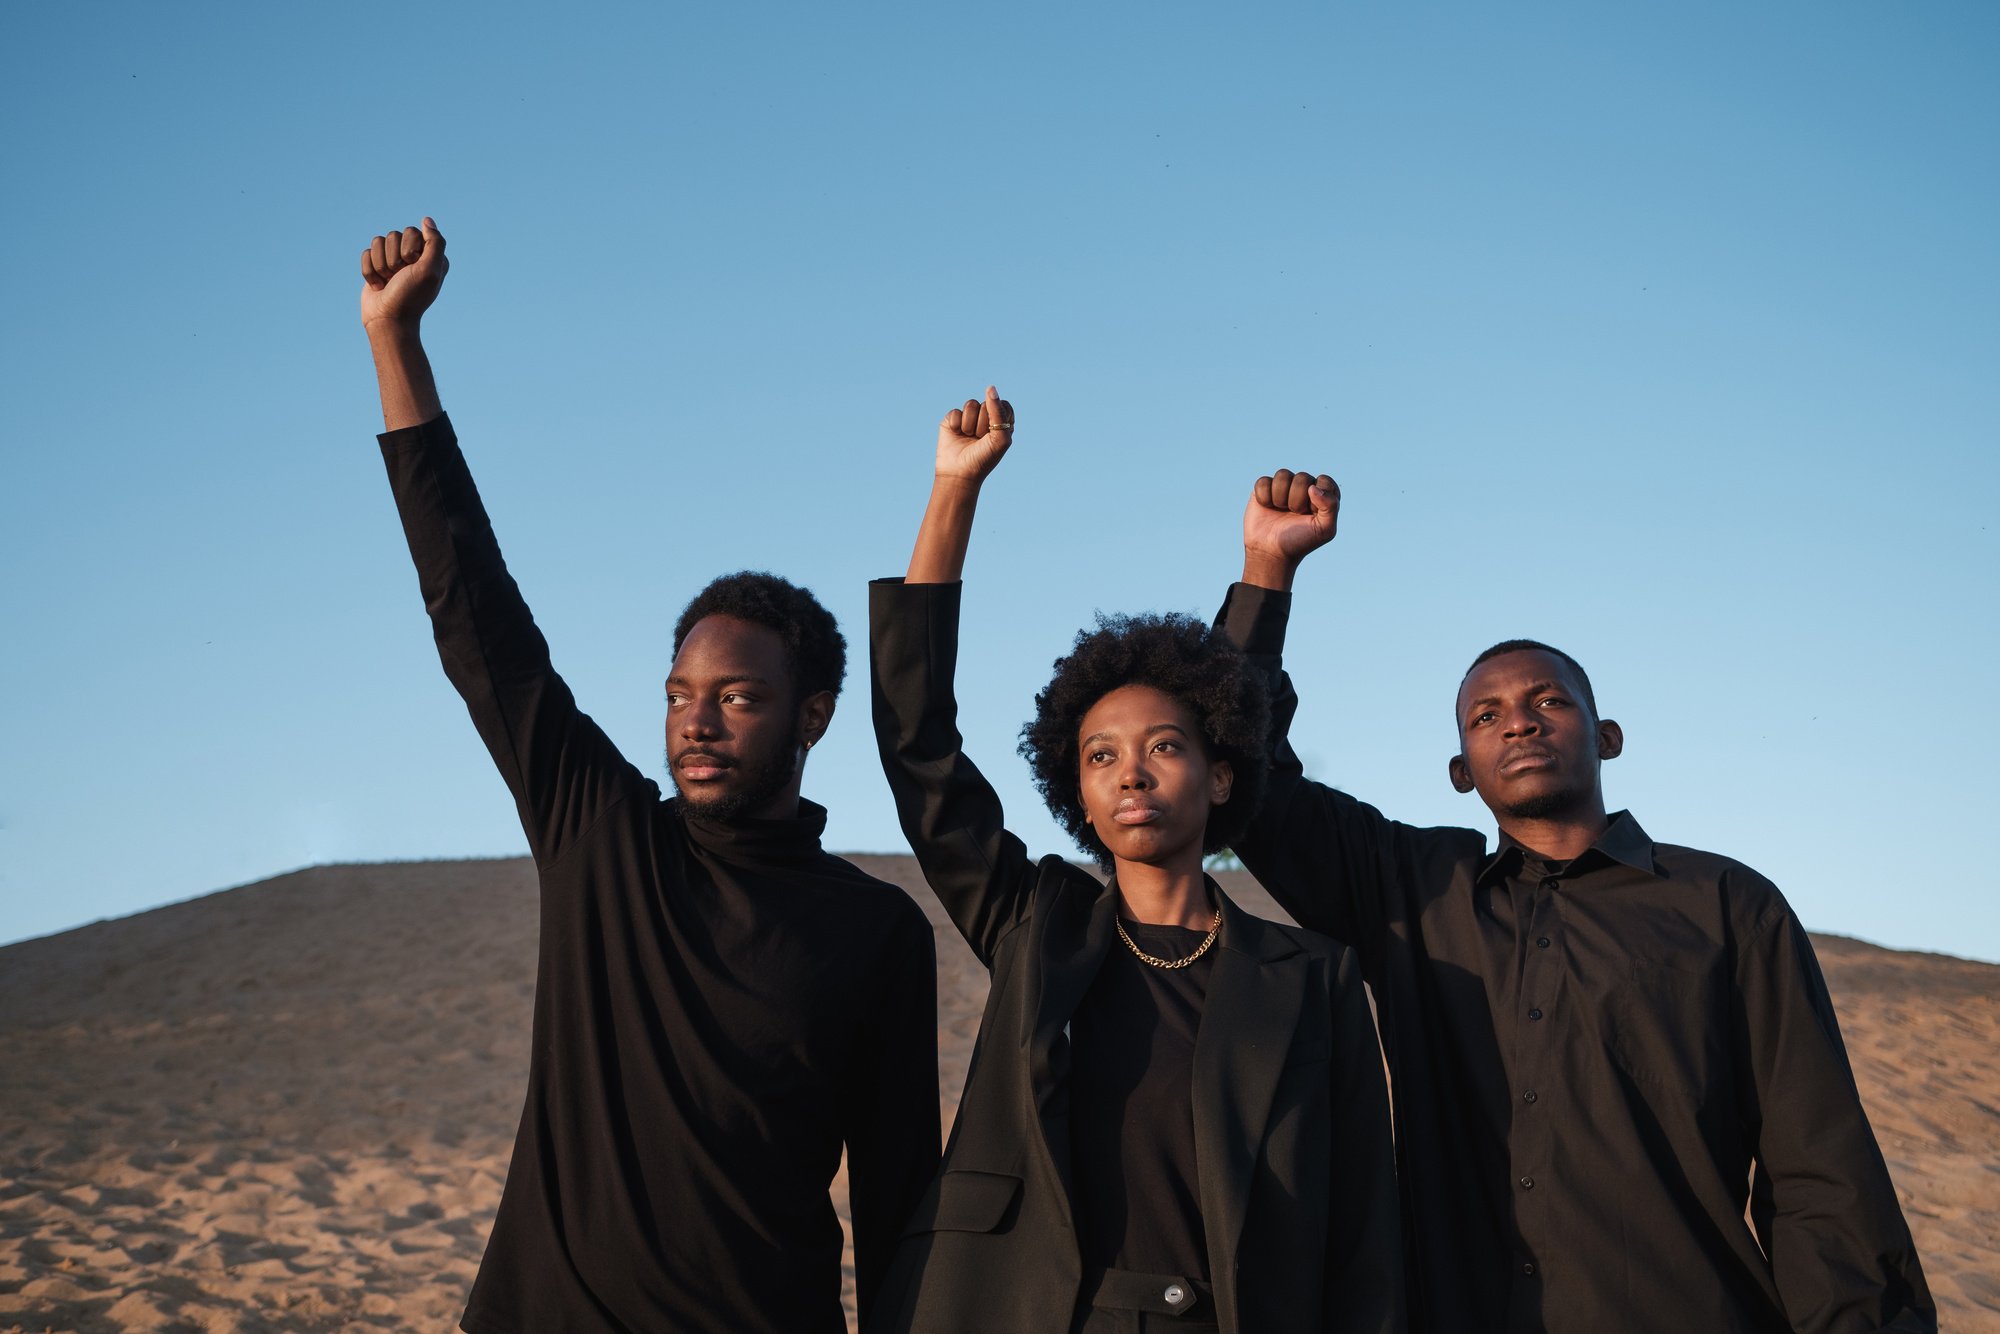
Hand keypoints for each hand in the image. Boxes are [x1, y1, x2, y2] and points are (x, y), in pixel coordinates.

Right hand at [361, 218, 447, 331]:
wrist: (388, 319)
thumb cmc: (411, 296)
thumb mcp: (430, 270)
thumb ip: (435, 242)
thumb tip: (426, 219)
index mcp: (430, 255)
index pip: (412, 232)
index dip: (409, 250)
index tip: (413, 268)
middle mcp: (413, 256)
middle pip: (393, 235)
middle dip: (393, 258)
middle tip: (399, 277)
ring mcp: (393, 260)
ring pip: (378, 242)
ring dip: (381, 265)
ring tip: (389, 282)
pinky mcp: (376, 266)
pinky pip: (366, 253)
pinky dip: (370, 271)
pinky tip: (378, 285)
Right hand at [934, 386, 1013, 484]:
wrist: (960, 474)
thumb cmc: (984, 459)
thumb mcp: (1000, 437)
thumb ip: (998, 411)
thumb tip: (990, 387)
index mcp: (1001, 422)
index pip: (1003, 404)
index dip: (998, 417)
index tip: (995, 433)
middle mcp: (985, 418)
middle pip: (986, 404)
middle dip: (983, 424)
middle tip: (980, 440)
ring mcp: (968, 418)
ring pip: (971, 404)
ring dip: (970, 425)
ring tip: (968, 438)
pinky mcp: (952, 419)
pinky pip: (956, 411)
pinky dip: (956, 425)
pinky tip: (956, 435)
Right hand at [1242, 468, 1339, 587]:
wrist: (1270, 552)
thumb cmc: (1299, 541)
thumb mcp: (1325, 529)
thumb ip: (1331, 506)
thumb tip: (1312, 487)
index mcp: (1322, 495)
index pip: (1324, 481)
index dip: (1317, 497)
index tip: (1311, 514)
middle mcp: (1303, 488)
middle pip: (1302, 478)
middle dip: (1297, 500)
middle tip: (1294, 515)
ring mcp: (1284, 487)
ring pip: (1283, 475)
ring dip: (1280, 497)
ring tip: (1280, 511)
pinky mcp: (1264, 489)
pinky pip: (1264, 481)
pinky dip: (1265, 497)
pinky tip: (1267, 507)